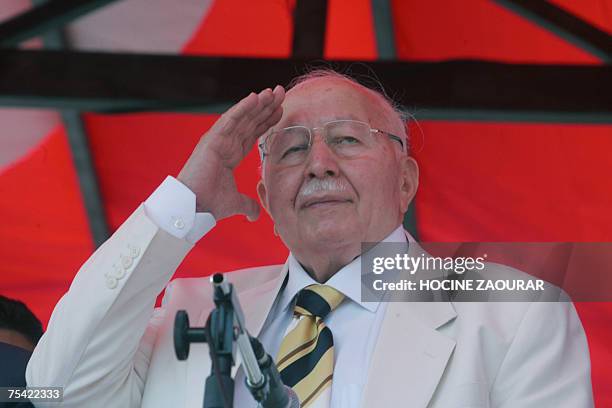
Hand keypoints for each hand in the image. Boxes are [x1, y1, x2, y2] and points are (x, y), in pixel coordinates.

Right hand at [177, 85, 284, 221]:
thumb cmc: (209, 203)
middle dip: (266, 107)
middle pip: (250, 121)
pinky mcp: (212, 140)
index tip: (281, 110)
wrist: (193, 207)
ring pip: (242, 117)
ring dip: (258, 103)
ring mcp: (218, 140)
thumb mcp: (235, 202)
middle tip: (281, 93)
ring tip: (272, 91)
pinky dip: (242, 108)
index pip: (252, 133)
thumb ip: (247, 205)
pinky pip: (230, 120)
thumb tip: (254, 215)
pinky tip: (255, 97)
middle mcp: (225, 143)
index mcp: (230, 154)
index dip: (266, 121)